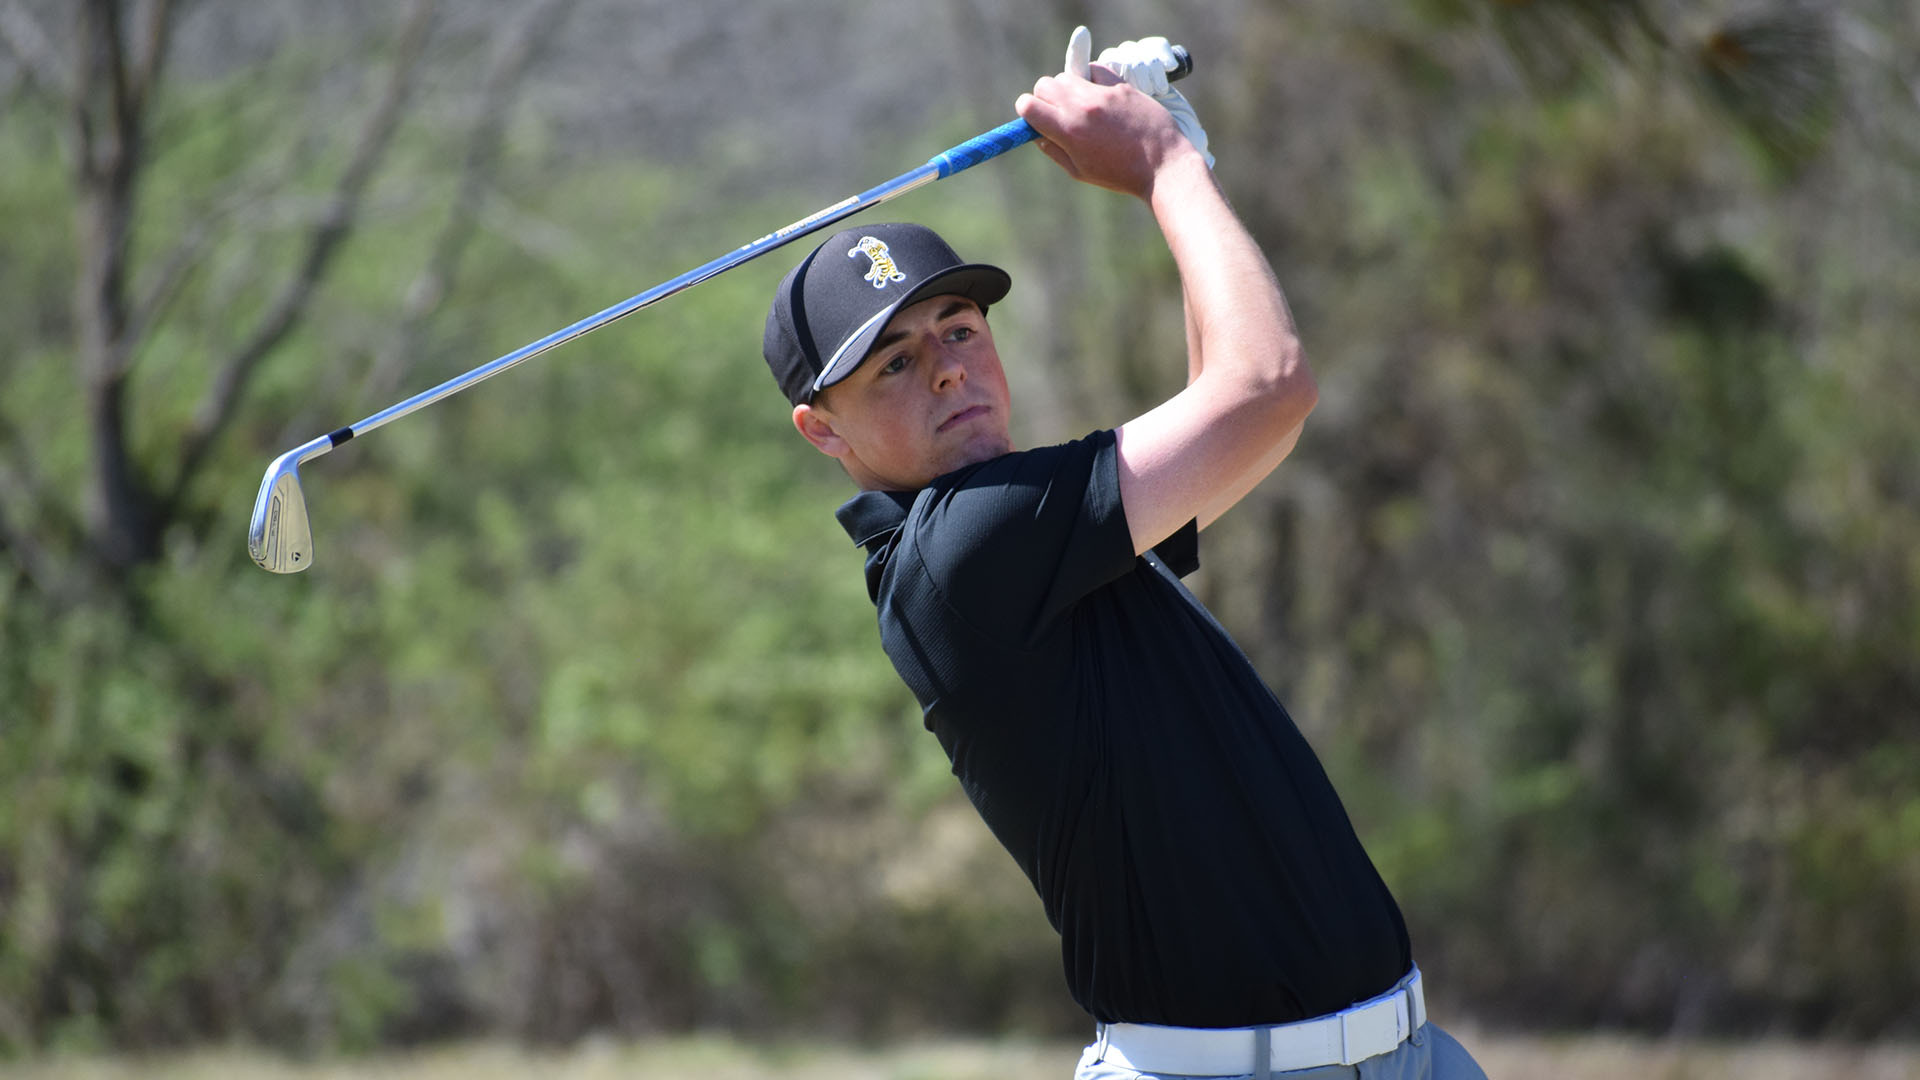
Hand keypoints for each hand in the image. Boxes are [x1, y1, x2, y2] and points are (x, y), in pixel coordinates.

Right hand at [1016, 28, 1207, 197]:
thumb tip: (1036, 133)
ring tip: (1083, 107)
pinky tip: (1099, 94)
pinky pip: (1096, 69)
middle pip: (1044, 84)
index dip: (1027, 111)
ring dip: (1068, 88)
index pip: (1028, 105)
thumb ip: (1053, 151)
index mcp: (1068, 131)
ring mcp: (1102, 94)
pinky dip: (1092, 77)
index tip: (1036, 118)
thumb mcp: (1080, 171)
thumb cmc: (1121, 174)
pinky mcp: (1121, 86)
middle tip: (1058, 113)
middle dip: (1045, 97)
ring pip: (1068, 75)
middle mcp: (1082, 107)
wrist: (1162, 165)